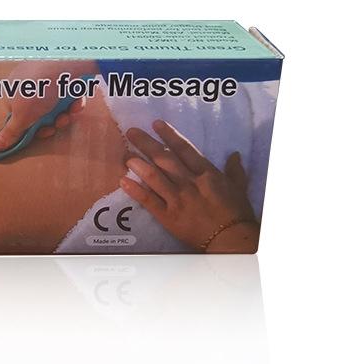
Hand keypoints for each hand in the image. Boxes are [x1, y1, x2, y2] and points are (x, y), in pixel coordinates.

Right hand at [0, 60, 93, 151]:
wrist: (64, 64)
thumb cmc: (38, 88)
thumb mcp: (22, 117)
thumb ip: (10, 132)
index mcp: (12, 91)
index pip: (19, 115)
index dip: (31, 128)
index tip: (41, 133)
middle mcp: (27, 83)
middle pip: (39, 112)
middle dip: (51, 122)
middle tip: (57, 124)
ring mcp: (46, 77)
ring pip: (55, 104)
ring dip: (63, 113)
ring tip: (69, 113)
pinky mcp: (63, 74)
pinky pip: (67, 93)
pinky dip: (72, 100)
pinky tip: (76, 101)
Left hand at [120, 120, 259, 252]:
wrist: (231, 239)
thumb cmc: (236, 214)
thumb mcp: (239, 188)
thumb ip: (235, 171)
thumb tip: (235, 155)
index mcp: (206, 174)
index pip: (184, 149)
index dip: (169, 135)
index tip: (155, 124)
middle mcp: (190, 183)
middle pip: (164, 159)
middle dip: (146, 144)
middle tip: (131, 132)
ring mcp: (178, 199)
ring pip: (154, 177)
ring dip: (138, 164)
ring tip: (126, 155)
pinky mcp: (168, 216)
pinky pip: (149, 201)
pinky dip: (135, 191)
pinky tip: (123, 181)